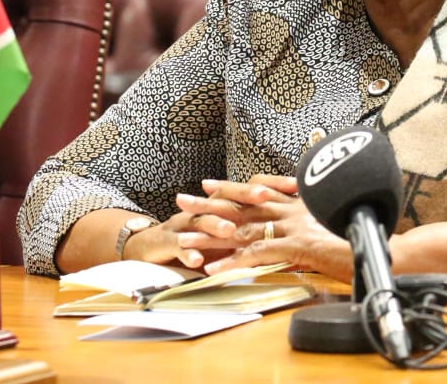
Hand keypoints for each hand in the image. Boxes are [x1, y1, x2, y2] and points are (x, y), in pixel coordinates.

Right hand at [125, 175, 299, 268]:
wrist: (151, 246)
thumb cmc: (198, 239)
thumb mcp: (229, 232)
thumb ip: (257, 229)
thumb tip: (295, 227)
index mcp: (222, 205)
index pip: (248, 187)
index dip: (270, 183)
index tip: (295, 185)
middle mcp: (205, 210)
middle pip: (226, 197)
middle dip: (245, 195)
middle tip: (264, 196)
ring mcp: (185, 225)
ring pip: (202, 221)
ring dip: (216, 225)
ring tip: (231, 230)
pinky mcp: (166, 244)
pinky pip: (178, 248)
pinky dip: (188, 254)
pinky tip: (197, 262)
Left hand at [178, 175, 356, 282]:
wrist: (387, 249)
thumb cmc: (364, 238)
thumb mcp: (332, 226)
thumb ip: (313, 224)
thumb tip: (301, 231)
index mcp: (301, 204)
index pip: (259, 191)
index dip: (232, 188)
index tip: (208, 185)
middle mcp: (294, 210)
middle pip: (243, 204)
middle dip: (208, 202)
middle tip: (181, 199)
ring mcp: (295, 226)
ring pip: (243, 227)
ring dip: (211, 234)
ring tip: (183, 238)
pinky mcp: (299, 245)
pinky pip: (258, 253)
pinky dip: (233, 263)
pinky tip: (214, 270)